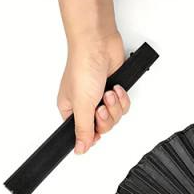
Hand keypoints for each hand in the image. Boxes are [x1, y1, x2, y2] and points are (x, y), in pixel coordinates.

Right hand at [57, 32, 129, 153]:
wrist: (99, 45)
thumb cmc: (83, 67)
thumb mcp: (82, 105)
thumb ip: (83, 130)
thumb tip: (80, 149)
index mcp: (71, 110)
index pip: (84, 134)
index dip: (94, 135)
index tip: (97, 130)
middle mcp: (85, 105)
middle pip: (103, 127)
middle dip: (106, 117)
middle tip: (101, 106)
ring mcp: (101, 98)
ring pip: (115, 118)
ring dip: (115, 106)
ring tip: (109, 93)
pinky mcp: (114, 92)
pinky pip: (123, 107)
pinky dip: (122, 99)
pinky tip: (116, 88)